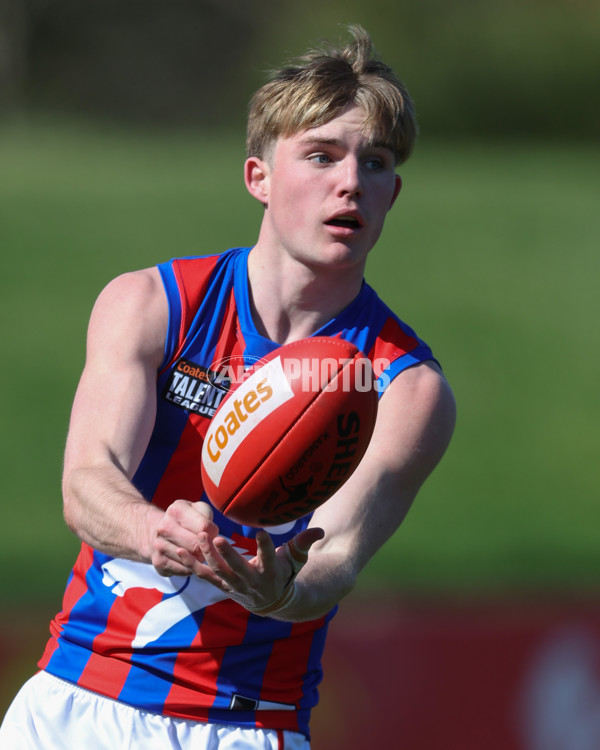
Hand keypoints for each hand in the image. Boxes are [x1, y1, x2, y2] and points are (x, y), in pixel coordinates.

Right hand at [151, 500, 218, 575]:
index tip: (211, 533)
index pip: (204, 527)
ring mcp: (159, 545)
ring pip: (190, 560)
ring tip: (197, 552)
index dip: (213, 533)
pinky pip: (183, 571)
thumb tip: (212, 537)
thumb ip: (209, 518)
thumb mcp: (199, 510)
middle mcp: (164, 527)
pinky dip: (190, 568)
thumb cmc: (186, 520)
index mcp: (177, 510)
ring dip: (198, 559)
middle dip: (205, 548)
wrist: (157, 531)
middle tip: (205, 546)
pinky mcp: (158, 562)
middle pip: (196, 546)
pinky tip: (189, 560)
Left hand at [190, 524, 324, 612]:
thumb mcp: (296, 560)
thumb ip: (304, 543)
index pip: (269, 558)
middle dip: (227, 555)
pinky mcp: (221, 585)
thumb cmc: (284, 573)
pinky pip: (203, 575)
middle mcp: (251, 582)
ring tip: (199, 538)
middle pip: (238, 568)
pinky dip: (190, 564)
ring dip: (207, 556)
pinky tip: (178, 551)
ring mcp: (234, 585)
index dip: (265, 547)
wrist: (271, 602)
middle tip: (217, 538)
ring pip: (218, 571)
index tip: (261, 533)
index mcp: (271, 573)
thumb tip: (319, 530)